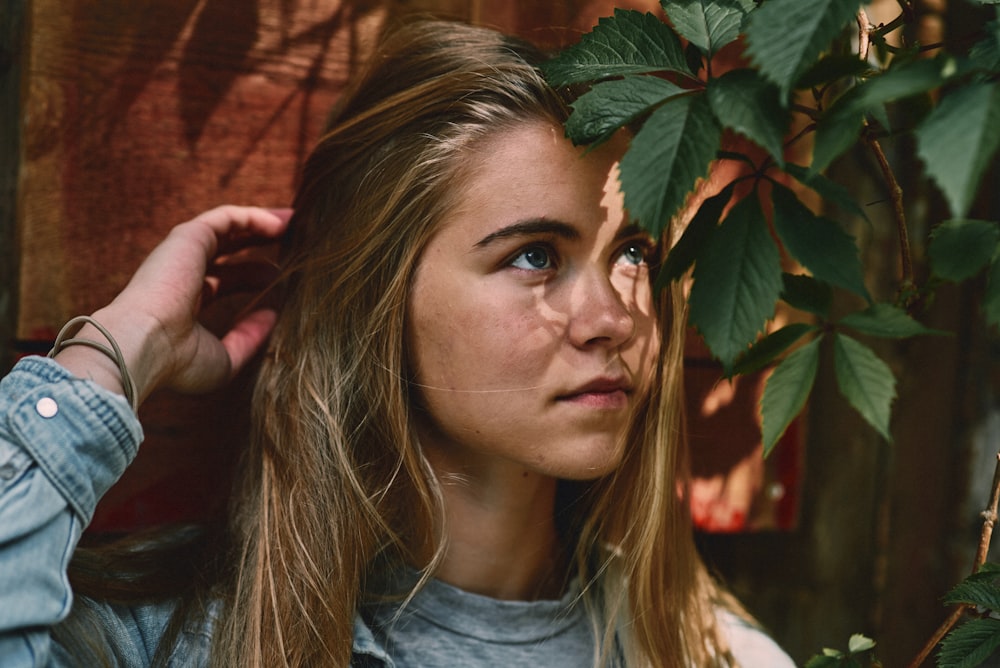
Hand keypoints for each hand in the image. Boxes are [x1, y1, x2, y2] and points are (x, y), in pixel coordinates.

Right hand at [54, 206, 291, 404]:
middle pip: (228, 252)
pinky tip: (280, 223)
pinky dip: (253, 217)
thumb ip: (250, 336)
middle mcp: (182, 275)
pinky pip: (226, 218)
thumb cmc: (179, 362)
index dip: (254, 276)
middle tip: (294, 242)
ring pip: (228, 229)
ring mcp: (183, 255)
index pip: (224, 282)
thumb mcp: (226, 357)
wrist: (145, 347)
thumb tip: (273, 314)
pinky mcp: (188, 238)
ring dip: (260, 223)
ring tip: (294, 222)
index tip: (283, 277)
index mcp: (185, 304)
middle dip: (258, 244)